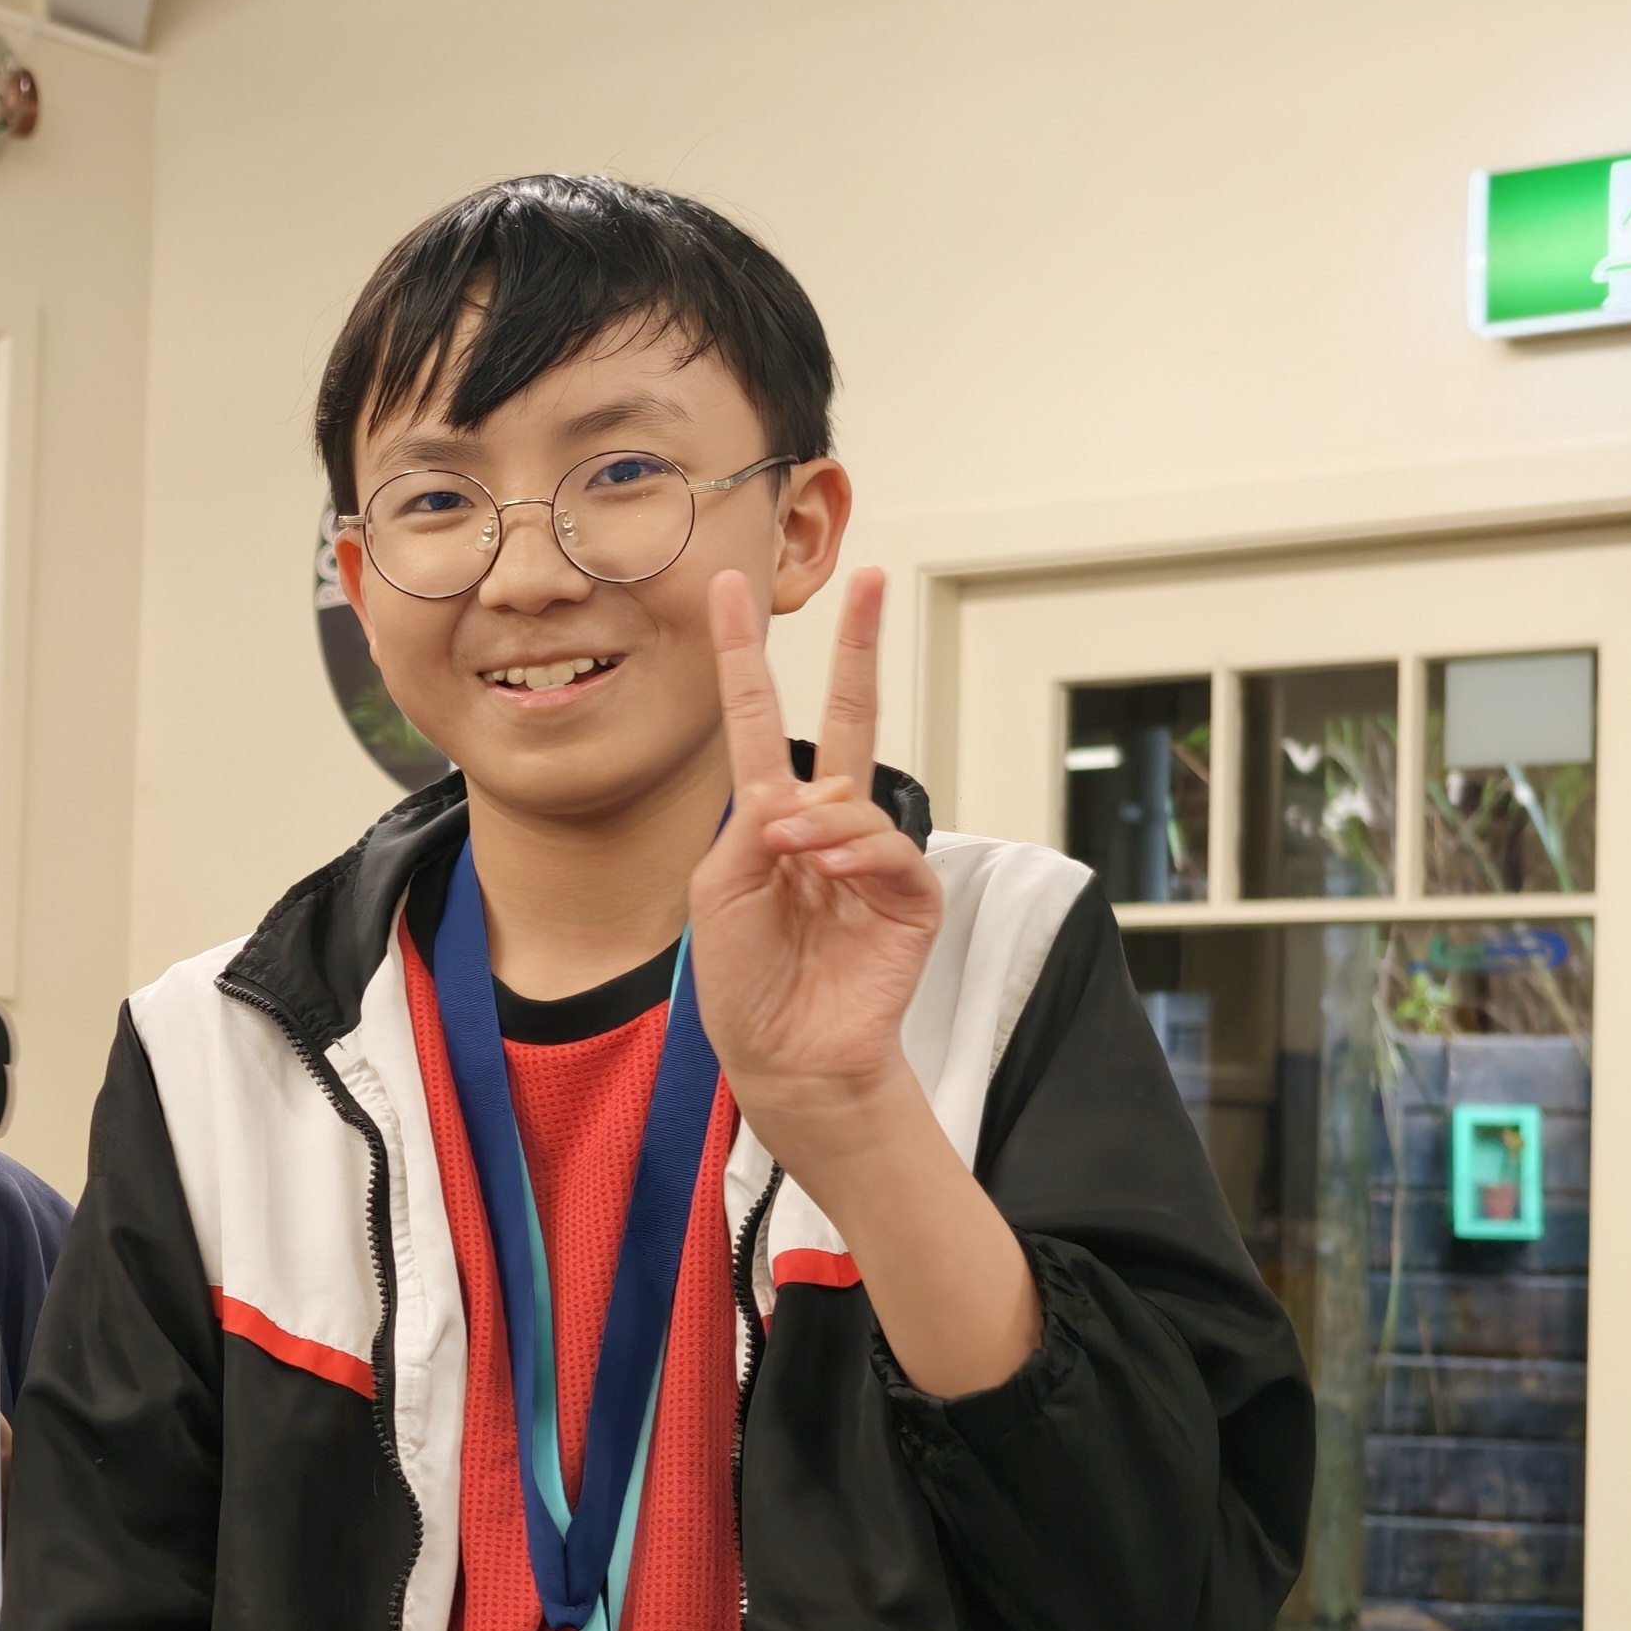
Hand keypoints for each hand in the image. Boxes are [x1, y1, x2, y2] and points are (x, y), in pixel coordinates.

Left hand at [689, 567, 937, 1154]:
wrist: (784, 1053)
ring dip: (823, 822)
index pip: (759, 719)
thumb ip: (750, 831)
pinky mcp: (909, 898)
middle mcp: (824, 825)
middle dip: (860, 649)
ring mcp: (870, 858)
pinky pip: (893, 854)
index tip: (730, 590)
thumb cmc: (744, 978)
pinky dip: (859, 856)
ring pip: (860, 797)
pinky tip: (832, 874)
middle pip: (849, 717)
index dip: (743, 657)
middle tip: (874, 578)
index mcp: (768, 817)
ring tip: (795, 856)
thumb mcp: (720, 892)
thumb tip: (808, 793)